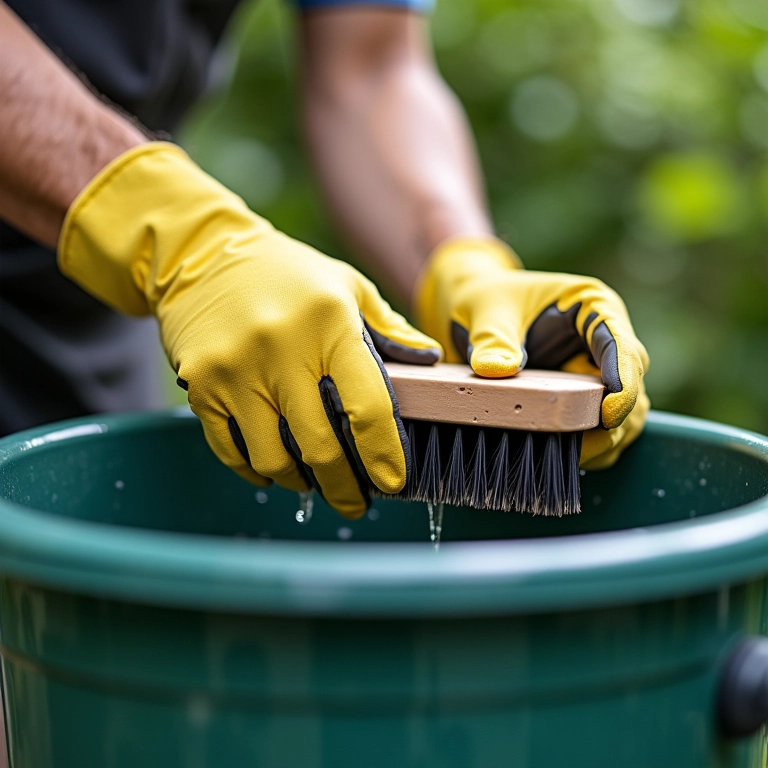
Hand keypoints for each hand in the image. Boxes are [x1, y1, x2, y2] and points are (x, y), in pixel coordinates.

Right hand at [58, 143, 441, 516]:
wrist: (202, 254)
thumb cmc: (288, 274)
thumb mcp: (347, 285)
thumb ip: (389, 328)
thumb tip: (429, 362)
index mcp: (330, 323)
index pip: (367, 407)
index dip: (384, 455)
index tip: (393, 482)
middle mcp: (281, 349)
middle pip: (320, 447)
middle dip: (344, 487)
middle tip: (356, 502)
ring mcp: (236, 370)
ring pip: (273, 458)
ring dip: (299, 482)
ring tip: (313, 482)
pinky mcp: (201, 385)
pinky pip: (231, 450)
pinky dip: (256, 470)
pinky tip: (274, 469)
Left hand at [414, 237, 649, 468]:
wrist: (476, 311)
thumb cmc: (488, 299)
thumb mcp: (486, 312)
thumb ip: (492, 340)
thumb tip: (496, 372)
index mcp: (593, 306)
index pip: (623, 346)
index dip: (623, 383)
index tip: (608, 415)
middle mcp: (605, 340)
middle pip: (631, 386)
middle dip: (613, 422)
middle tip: (580, 449)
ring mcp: (598, 370)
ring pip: (625, 414)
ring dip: (605, 440)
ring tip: (567, 457)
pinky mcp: (584, 397)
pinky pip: (600, 429)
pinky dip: (589, 447)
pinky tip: (561, 457)